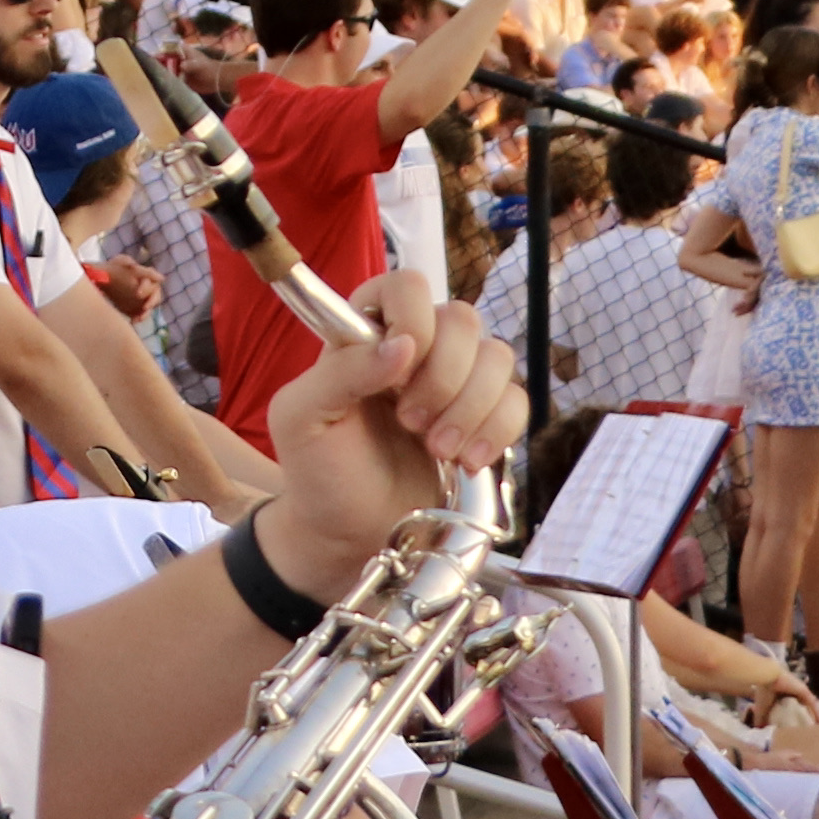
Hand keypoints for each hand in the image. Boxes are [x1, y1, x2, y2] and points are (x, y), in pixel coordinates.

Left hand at [85, 258, 160, 320]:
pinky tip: (133, 321)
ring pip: (151, 305)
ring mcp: (144, 297)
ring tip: (139, 318)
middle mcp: (147, 285)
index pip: (151, 275)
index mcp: (143, 273)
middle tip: (145, 307)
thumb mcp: (117, 262)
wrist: (104, 280)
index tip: (140, 292)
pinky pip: (143, 314)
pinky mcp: (138, 307)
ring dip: (147, 312)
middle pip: (156, 293)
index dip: (150, 282)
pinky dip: (139, 317)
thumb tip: (132, 264)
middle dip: (152, 300)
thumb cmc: (112, 269)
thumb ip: (125, 261)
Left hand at [251, 266, 523, 594]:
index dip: (412, 320)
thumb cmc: (319, 469)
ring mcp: (455, 381)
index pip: (406, 284)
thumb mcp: (301, 418)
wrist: (349, 533)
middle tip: (410, 423)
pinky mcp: (484, 418)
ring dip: (470, 408)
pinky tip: (466, 461)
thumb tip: (402, 346)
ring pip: (498, 357)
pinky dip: (497, 431)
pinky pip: (517, 400)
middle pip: (463, 319)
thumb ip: (340, 372)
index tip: (399, 369)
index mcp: (366, 332)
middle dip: (442, 379)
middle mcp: (416, 346)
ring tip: (437, 448)